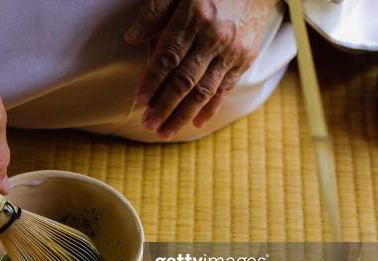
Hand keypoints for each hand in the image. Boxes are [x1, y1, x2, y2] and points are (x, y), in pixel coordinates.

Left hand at [125, 0, 277, 138]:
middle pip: (184, 80)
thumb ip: (155, 10)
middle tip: (148, 124)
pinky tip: (195, 123)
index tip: (139, 101)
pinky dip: (210, 109)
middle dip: (164, 106)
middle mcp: (214, 37)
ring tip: (165, 131)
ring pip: (203, 91)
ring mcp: (232, 51)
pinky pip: (225, 89)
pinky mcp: (245, 59)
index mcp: (195, 17)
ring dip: (183, 114)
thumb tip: (132, 38)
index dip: (152, 81)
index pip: (168, 57)